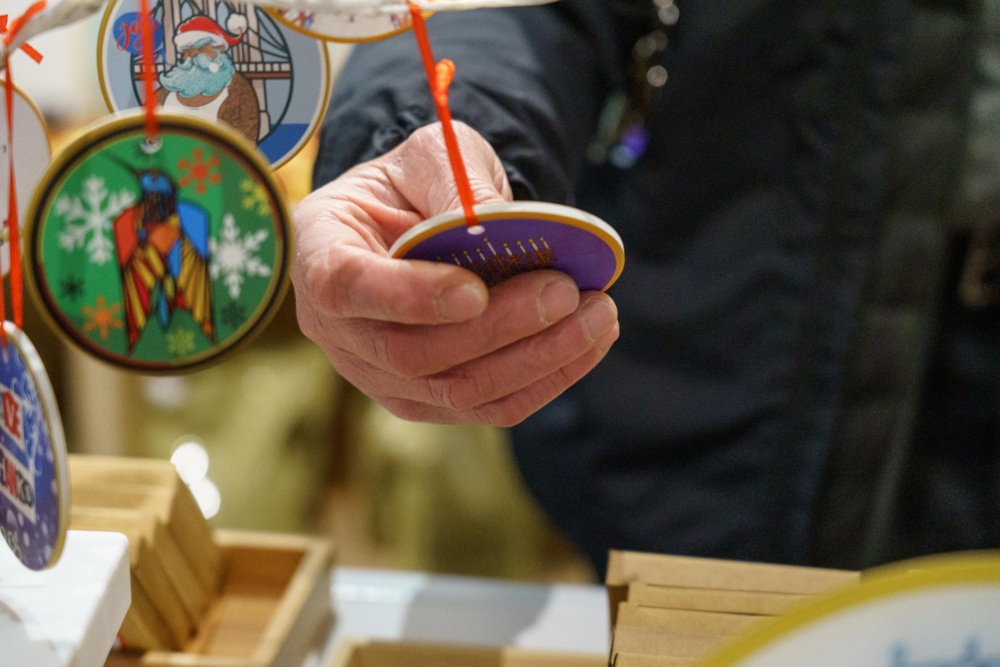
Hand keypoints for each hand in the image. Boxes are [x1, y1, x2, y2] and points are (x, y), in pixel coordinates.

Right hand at [291, 122, 618, 424]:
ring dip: (536, 359)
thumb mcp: (432, 155)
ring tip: (597, 316)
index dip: (409, 296)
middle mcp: (338, 329)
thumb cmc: (414, 183)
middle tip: (567, 292)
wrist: (413, 221)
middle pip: (412, 354)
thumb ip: (456, 183)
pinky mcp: (426, 400)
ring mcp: (379, 375)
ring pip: (457, 390)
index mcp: (318, 253)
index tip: (475, 289)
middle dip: (499, 328)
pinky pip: (487, 407)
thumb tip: (501, 225)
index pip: (347, 288)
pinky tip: (587, 344)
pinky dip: (545, 380)